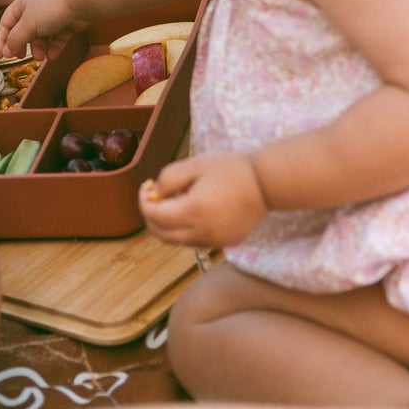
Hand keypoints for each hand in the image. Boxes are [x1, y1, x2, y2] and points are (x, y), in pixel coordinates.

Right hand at [0, 0, 86, 60]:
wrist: (80, 2)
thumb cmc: (50, 8)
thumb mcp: (27, 24)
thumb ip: (15, 39)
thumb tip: (6, 51)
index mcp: (22, 4)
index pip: (6, 23)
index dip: (1, 40)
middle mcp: (36, 9)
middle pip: (23, 31)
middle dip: (21, 45)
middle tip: (19, 57)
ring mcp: (52, 17)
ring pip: (41, 37)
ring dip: (38, 49)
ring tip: (39, 57)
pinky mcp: (66, 24)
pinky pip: (56, 39)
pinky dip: (53, 48)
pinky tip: (51, 57)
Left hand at [141, 151, 267, 249]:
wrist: (264, 184)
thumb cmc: (229, 169)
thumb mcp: (194, 165)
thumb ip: (168, 179)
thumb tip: (154, 194)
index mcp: (193, 211)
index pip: (154, 216)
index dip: (143, 201)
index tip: (146, 186)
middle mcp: (201, 232)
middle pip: (161, 234)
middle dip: (151, 216)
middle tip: (154, 196)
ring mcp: (214, 241)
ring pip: (177, 240)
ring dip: (168, 224)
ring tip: (177, 200)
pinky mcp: (224, 244)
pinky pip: (195, 241)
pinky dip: (186, 229)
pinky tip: (195, 209)